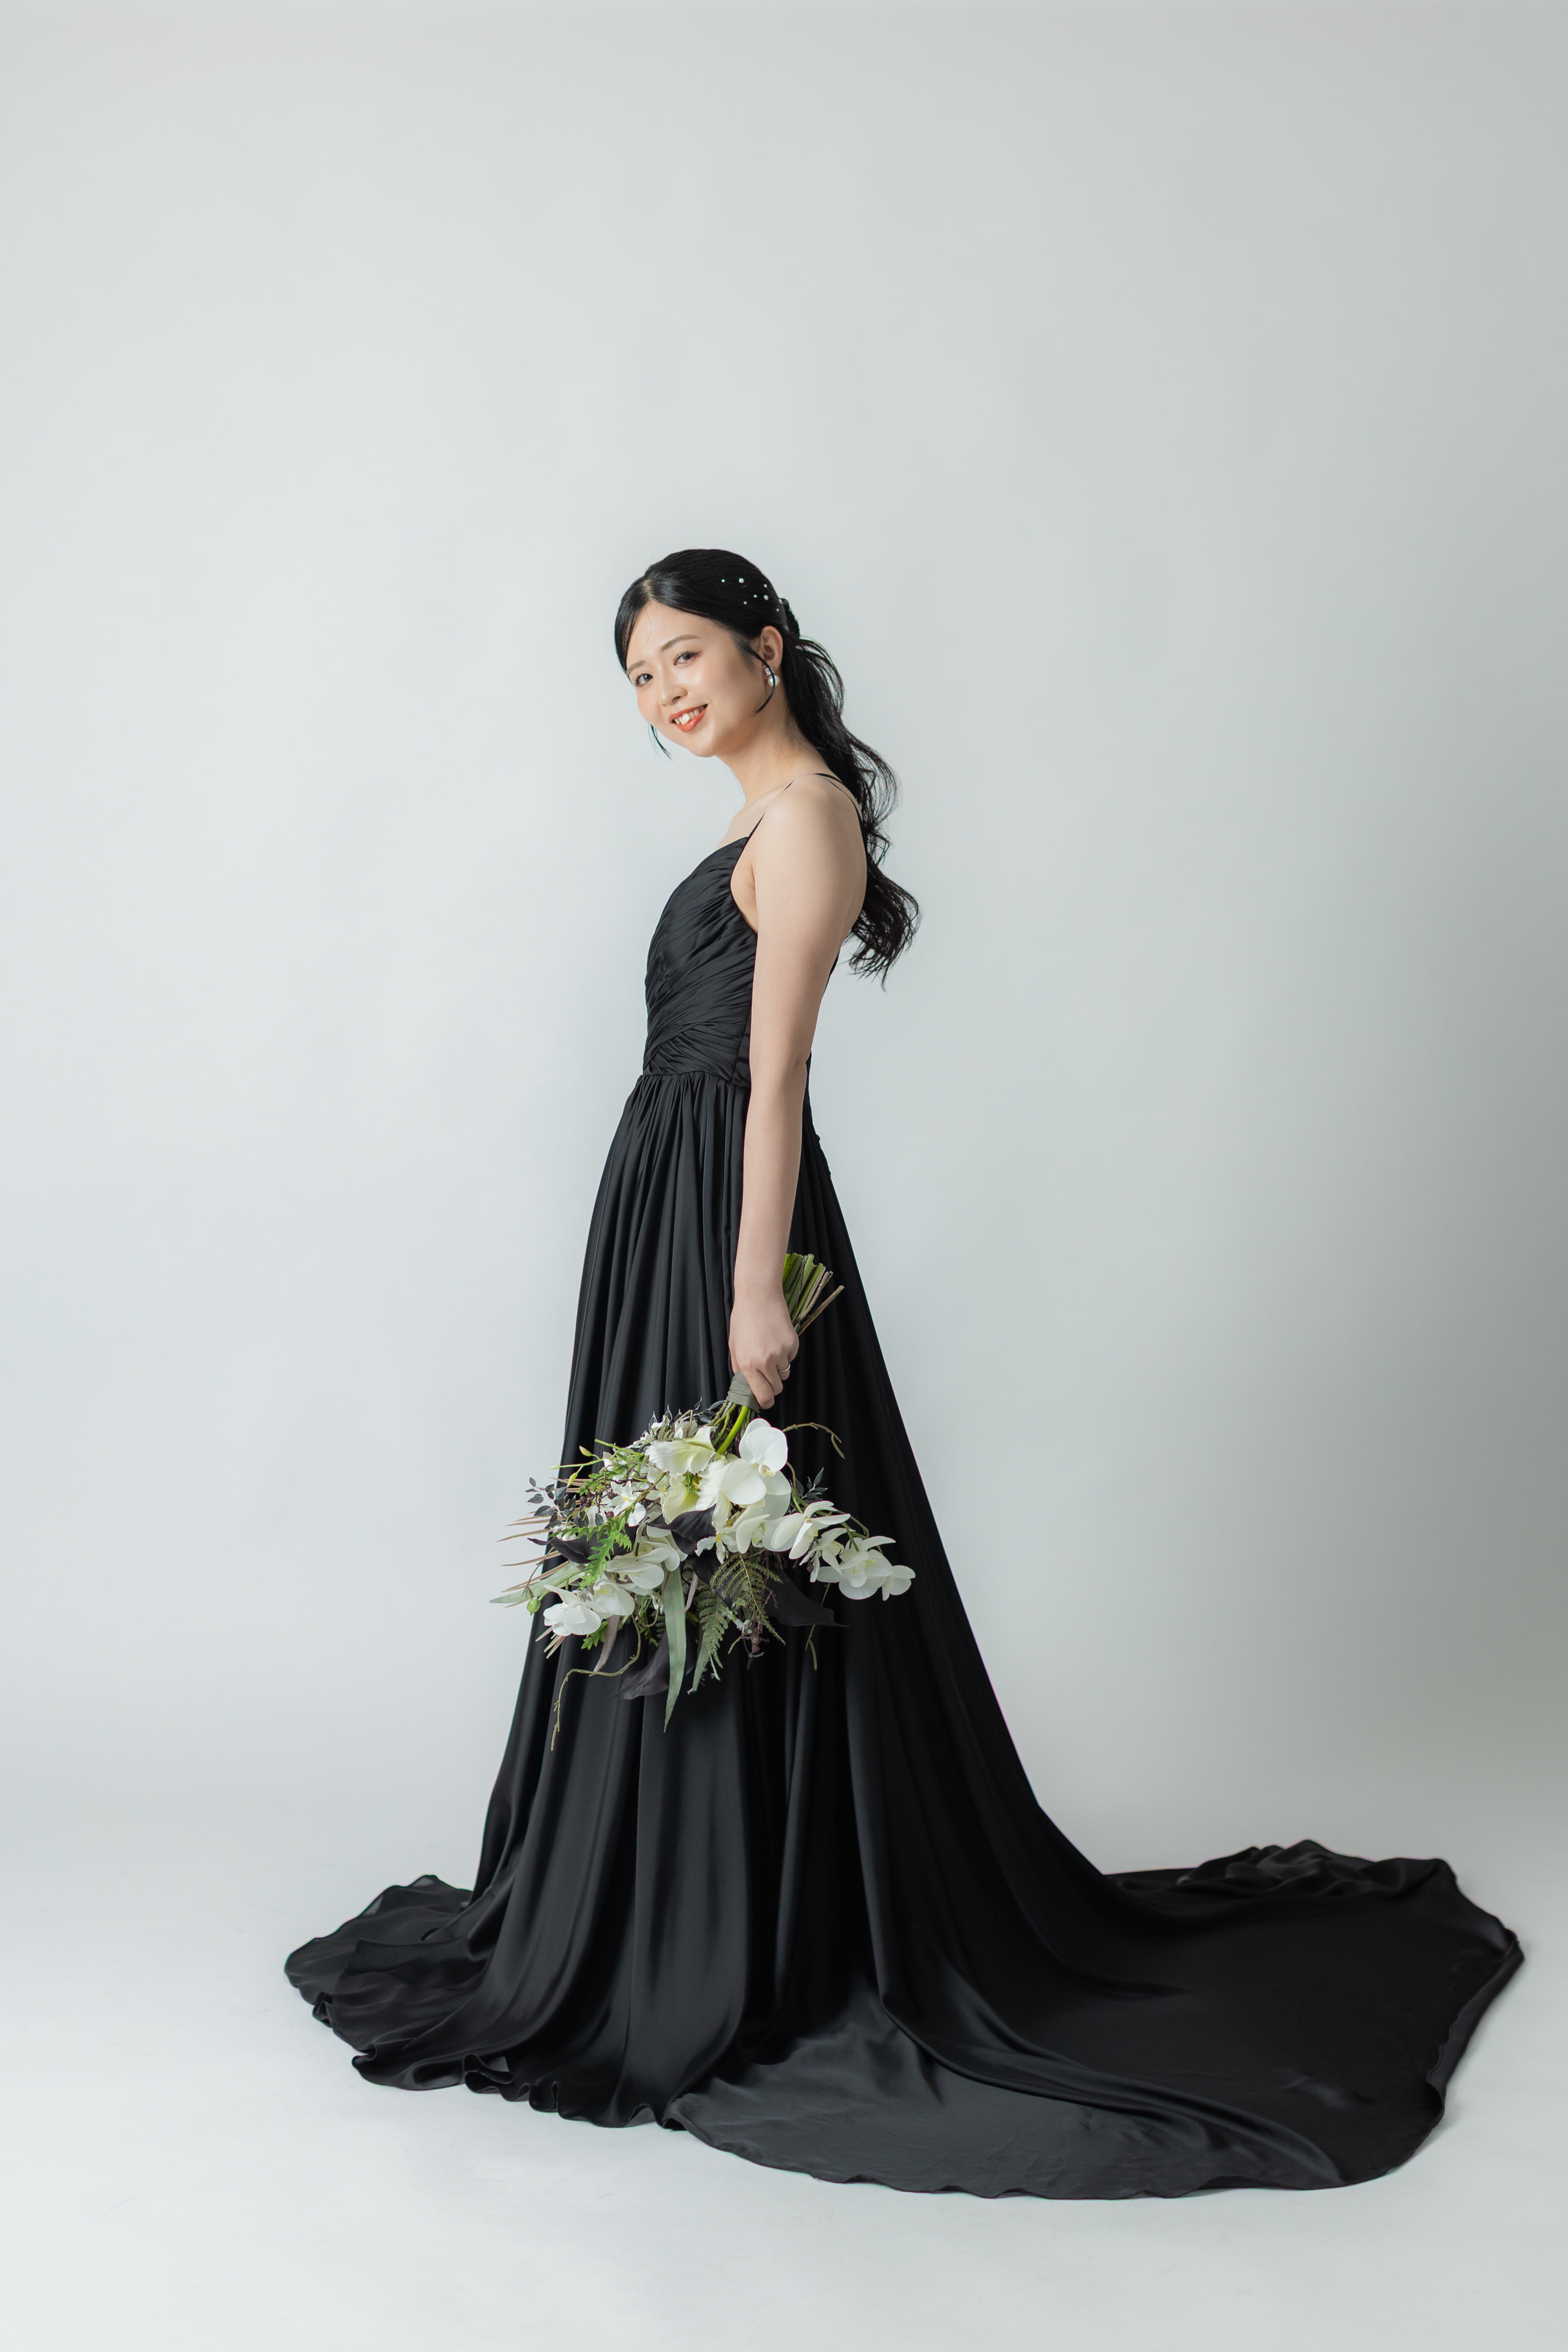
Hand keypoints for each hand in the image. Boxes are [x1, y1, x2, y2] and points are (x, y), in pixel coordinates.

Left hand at [728, 1283, 798, 1409]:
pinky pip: (791, 1358)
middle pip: (777, 1388)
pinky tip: (777, 1338)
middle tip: (767, 1373)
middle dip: (773, 1384)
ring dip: (779, 1368)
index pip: (763, 1395)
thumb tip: (746, 1385)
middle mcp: (766, 1362)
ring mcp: (781, 1353)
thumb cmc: (743, 1319)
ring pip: (785, 1373)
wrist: (759, 1296)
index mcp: (748, 1364)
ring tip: (770, 1349)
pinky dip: (786, 1353)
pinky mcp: (793, 1344)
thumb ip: (740, 1368)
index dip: (766, 1401)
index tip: (766, 1400)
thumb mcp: (734, 1346)